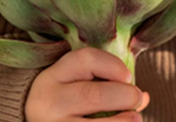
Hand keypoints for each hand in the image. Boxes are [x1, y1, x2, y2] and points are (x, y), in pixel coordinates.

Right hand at [25, 47, 149, 121]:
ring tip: (136, 118)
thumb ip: (108, 82)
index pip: (85, 60)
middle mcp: (48, 102)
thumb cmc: (65, 98)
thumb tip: (144, 98)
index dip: (112, 65)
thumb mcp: (77, 82)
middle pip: (90, 95)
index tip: (129, 76)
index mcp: (54, 76)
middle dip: (121, 96)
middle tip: (137, 97)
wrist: (30, 119)